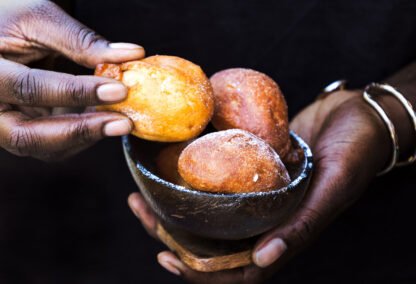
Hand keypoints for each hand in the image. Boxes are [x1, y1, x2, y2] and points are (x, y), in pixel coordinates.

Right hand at [0, 0, 144, 159]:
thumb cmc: (9, 20)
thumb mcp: (38, 19)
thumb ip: (80, 41)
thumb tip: (131, 55)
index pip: (29, 89)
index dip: (76, 92)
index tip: (118, 90)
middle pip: (28, 135)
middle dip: (81, 131)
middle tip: (123, 123)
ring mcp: (5, 124)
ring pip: (44, 147)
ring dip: (87, 136)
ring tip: (121, 119)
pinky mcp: (24, 130)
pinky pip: (55, 144)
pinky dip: (83, 133)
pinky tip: (105, 118)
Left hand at [128, 90, 390, 282]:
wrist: (358, 116)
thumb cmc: (355, 151)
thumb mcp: (333, 187)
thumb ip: (302, 224)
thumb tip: (264, 259)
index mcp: (283, 234)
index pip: (237, 269)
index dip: (200, 272)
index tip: (165, 253)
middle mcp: (264, 219)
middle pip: (211, 240)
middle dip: (171, 231)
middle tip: (140, 209)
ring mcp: (255, 195)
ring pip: (208, 211)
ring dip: (172, 206)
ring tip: (142, 191)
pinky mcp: (250, 169)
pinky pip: (217, 179)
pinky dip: (191, 177)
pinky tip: (167, 164)